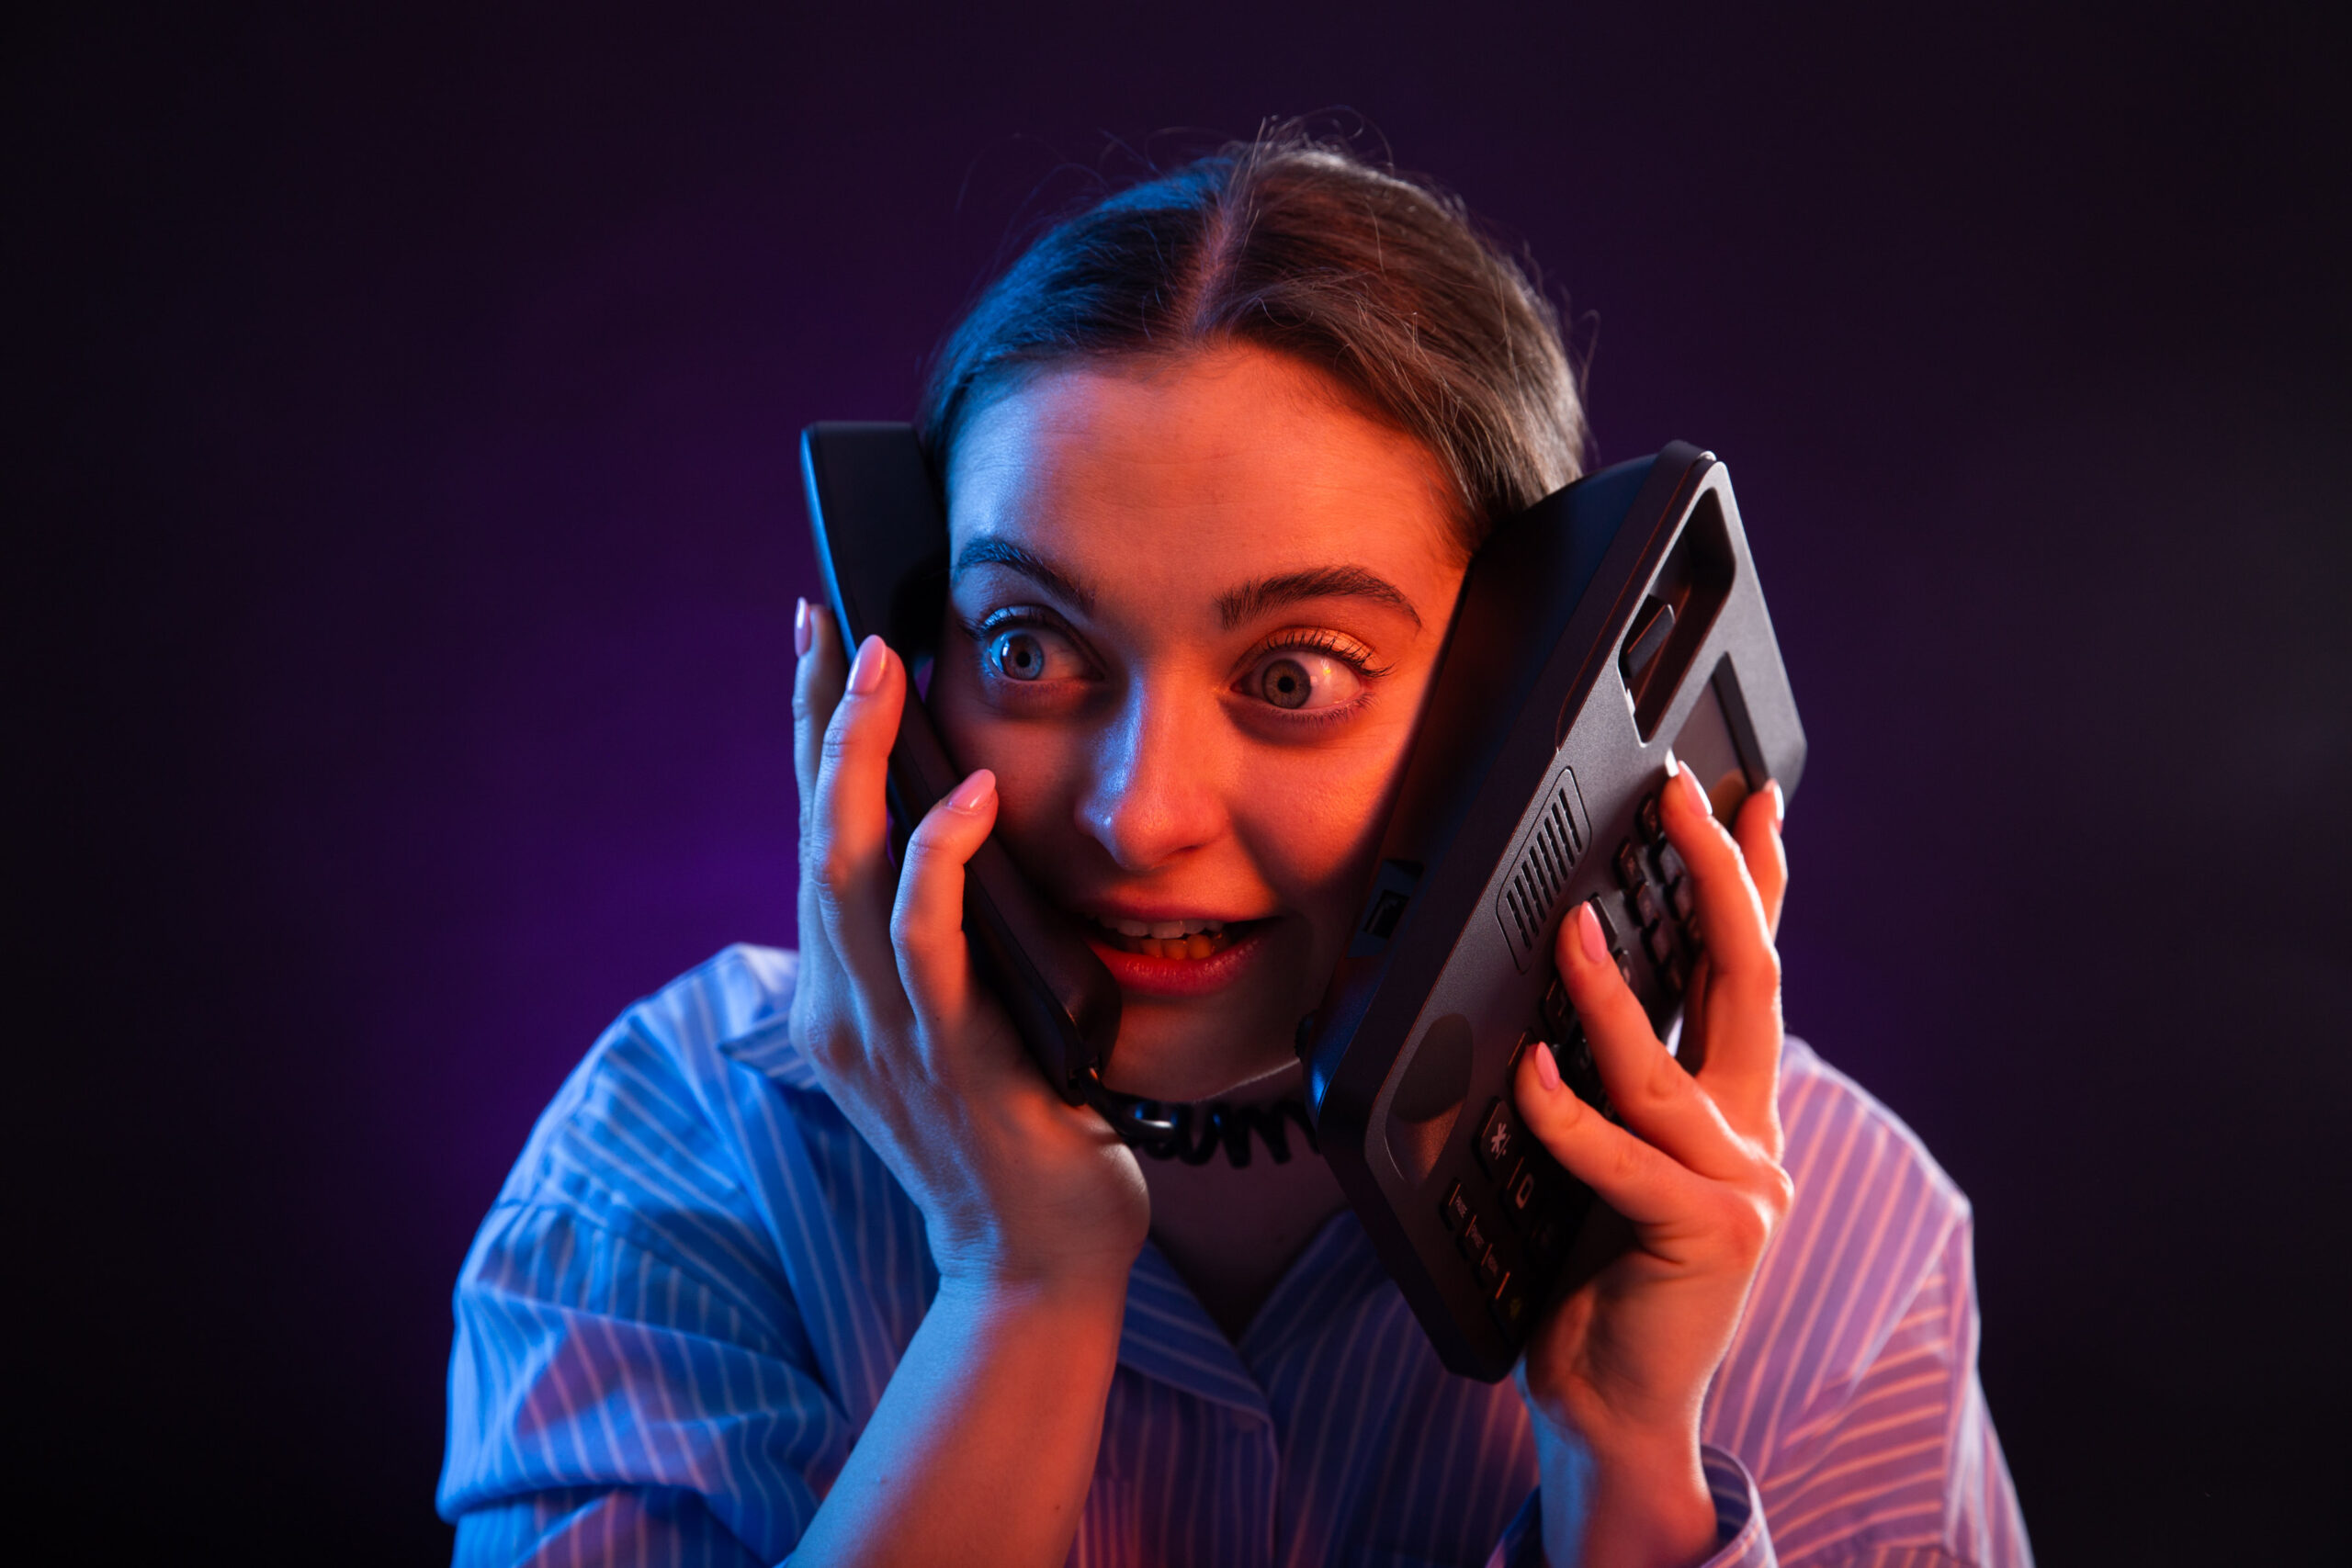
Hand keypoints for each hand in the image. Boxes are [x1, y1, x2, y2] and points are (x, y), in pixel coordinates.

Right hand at [789, 600, 1148, 1288]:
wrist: (1034, 1258)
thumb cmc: (1020, 1128)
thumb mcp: (964, 1018)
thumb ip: (946, 938)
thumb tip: (968, 832)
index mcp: (845, 988)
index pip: (815, 837)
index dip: (806, 737)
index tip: (813, 639)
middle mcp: (845, 1002)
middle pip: (811, 834)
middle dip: (816, 723)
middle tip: (829, 626)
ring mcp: (887, 1032)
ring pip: (847, 871)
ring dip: (856, 763)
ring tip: (875, 671)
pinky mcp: (946, 1056)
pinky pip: (928, 942)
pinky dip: (938, 861)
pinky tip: (965, 795)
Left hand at [1512, 759, 1792, 1567]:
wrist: (1617, 1407)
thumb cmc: (1600, 1277)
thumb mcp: (1617, 1163)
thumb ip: (1617, 1089)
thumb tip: (1565, 979)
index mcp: (1735, 1110)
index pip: (1755, 974)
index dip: (1759, 882)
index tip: (1752, 801)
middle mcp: (1752, 1136)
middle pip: (1747, 983)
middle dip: (1718, 882)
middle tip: (1683, 804)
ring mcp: (1741, 1186)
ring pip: (1664, 1068)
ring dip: (1610, 994)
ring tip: (1570, 929)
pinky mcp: (1706, 1234)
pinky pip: (1618, 1156)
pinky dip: (1566, 1111)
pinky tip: (1530, 1070)